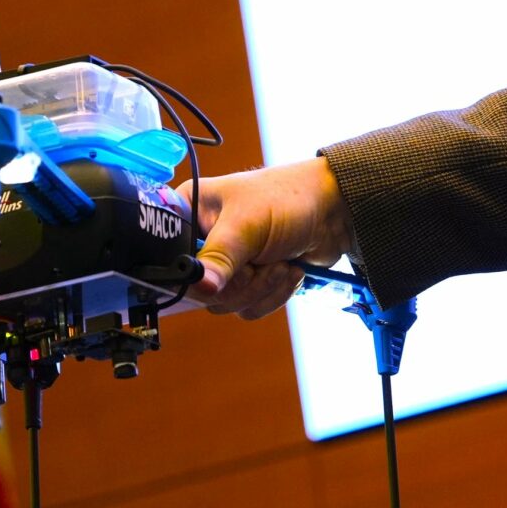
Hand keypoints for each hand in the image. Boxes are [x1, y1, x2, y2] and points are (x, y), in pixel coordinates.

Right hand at [186, 158, 355, 319]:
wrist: (336, 211)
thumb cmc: (289, 200)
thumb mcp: (247, 225)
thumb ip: (219, 257)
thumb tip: (200, 288)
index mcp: (190, 211)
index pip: (170, 255)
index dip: (194, 271)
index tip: (219, 272)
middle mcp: (203, 239)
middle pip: (200, 290)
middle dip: (241, 283)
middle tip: (262, 263)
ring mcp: (228, 261)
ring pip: (226, 303)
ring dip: (261, 289)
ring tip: (281, 263)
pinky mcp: (250, 280)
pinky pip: (248, 307)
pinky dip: (272, 295)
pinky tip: (288, 270)